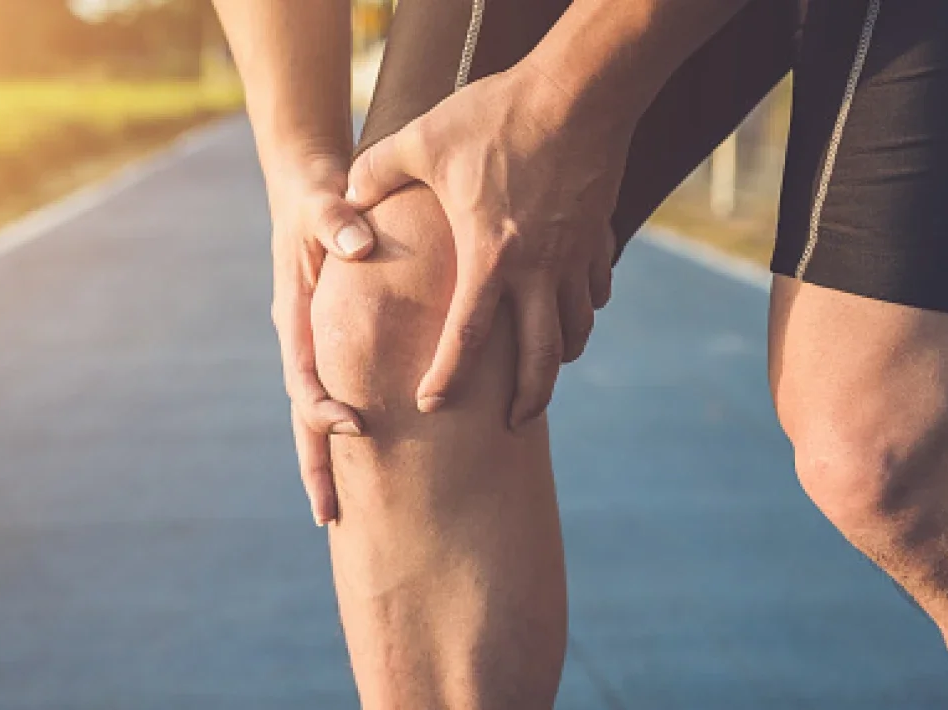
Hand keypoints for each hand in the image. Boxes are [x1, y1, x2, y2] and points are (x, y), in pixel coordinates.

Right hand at [266, 155, 375, 525]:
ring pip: (316, 412)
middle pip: (304, 414)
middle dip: (315, 465)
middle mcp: (300, 339)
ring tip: (345, 510)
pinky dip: (344, 428)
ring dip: (327, 458)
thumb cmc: (318, 196)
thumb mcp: (324, 201)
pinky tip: (370, 458)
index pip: (303, 376)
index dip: (324, 407)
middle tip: (330, 517)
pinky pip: (336, 392)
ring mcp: (313, 344)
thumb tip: (359, 246)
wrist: (305, 189)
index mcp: (295, 315)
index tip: (355, 426)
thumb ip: (337, 222)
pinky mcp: (331, 342)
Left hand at [347, 61, 628, 427]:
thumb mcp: (422, 139)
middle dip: (527, 400)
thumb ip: (377, 171)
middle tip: (513, 423)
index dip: (446, 378)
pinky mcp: (599, 235)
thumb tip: (348, 192)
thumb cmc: (497, 115)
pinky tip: (577, 311)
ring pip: (576, 330)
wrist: (580, 89)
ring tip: (545, 371)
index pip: (465, 337)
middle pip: (539, 358)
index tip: (430, 405)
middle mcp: (539, 270)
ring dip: (560, 358)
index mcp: (490, 257)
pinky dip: (586, 310)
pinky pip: (596, 290)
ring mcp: (576, 255)